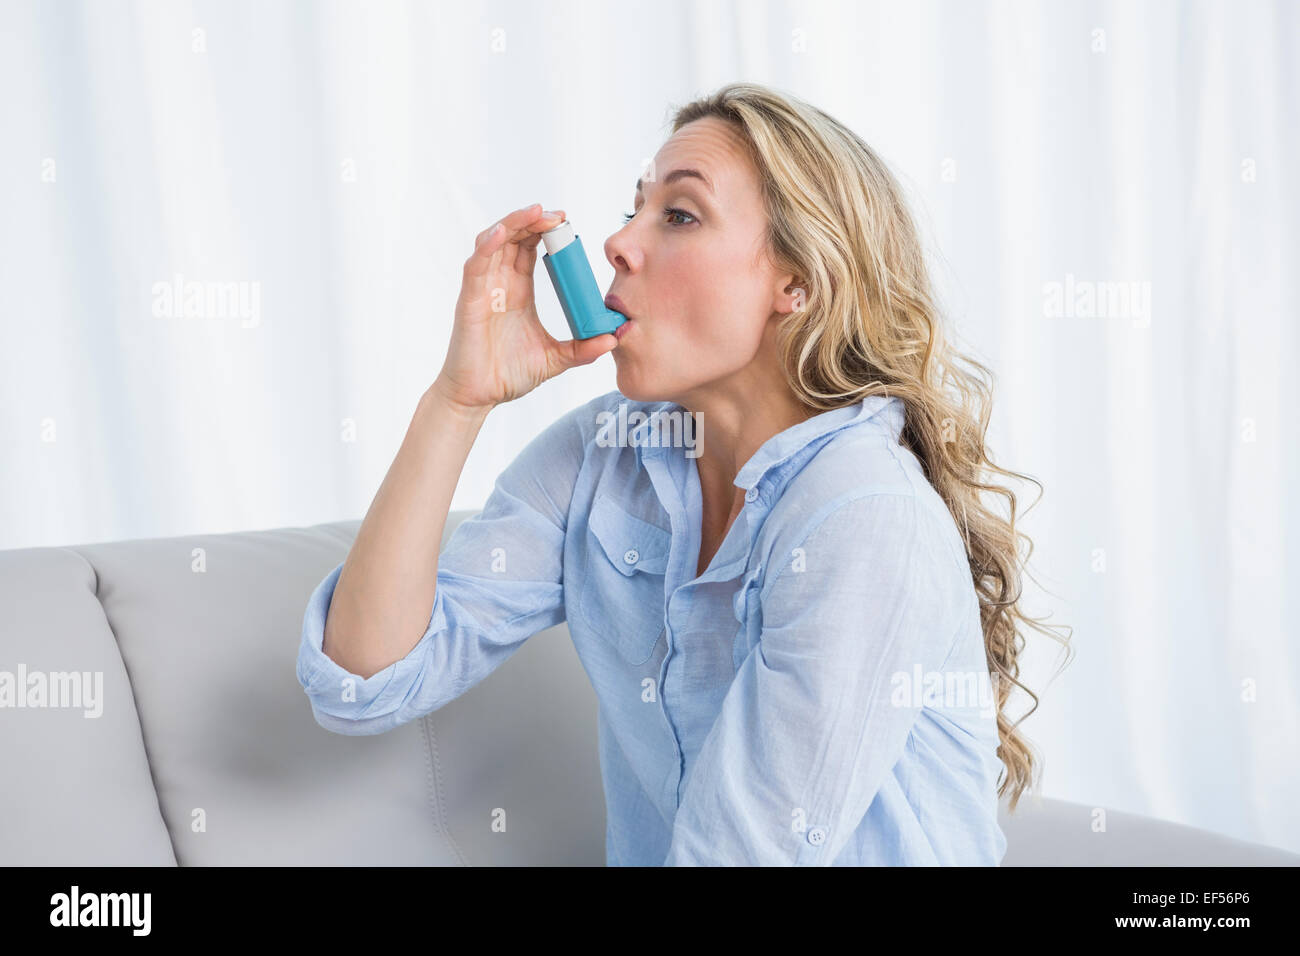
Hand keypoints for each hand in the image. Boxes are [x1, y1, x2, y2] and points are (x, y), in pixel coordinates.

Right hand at [433, 203, 617, 411]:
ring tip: (537, 212)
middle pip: (514, 238)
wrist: (479, 397)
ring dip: (514, 223)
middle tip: (559, 215)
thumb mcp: (554, 359)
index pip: (531, 249)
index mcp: (518, 291)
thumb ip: (582, 349)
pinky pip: (476, 265)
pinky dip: (488, 245)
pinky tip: (503, 233)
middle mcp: (500, 284)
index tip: (567, 222)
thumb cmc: (507, 375)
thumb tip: (613, 339)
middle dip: (535, 221)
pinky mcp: (469, 299)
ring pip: (494, 242)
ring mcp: (483, 289)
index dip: (546, 232)